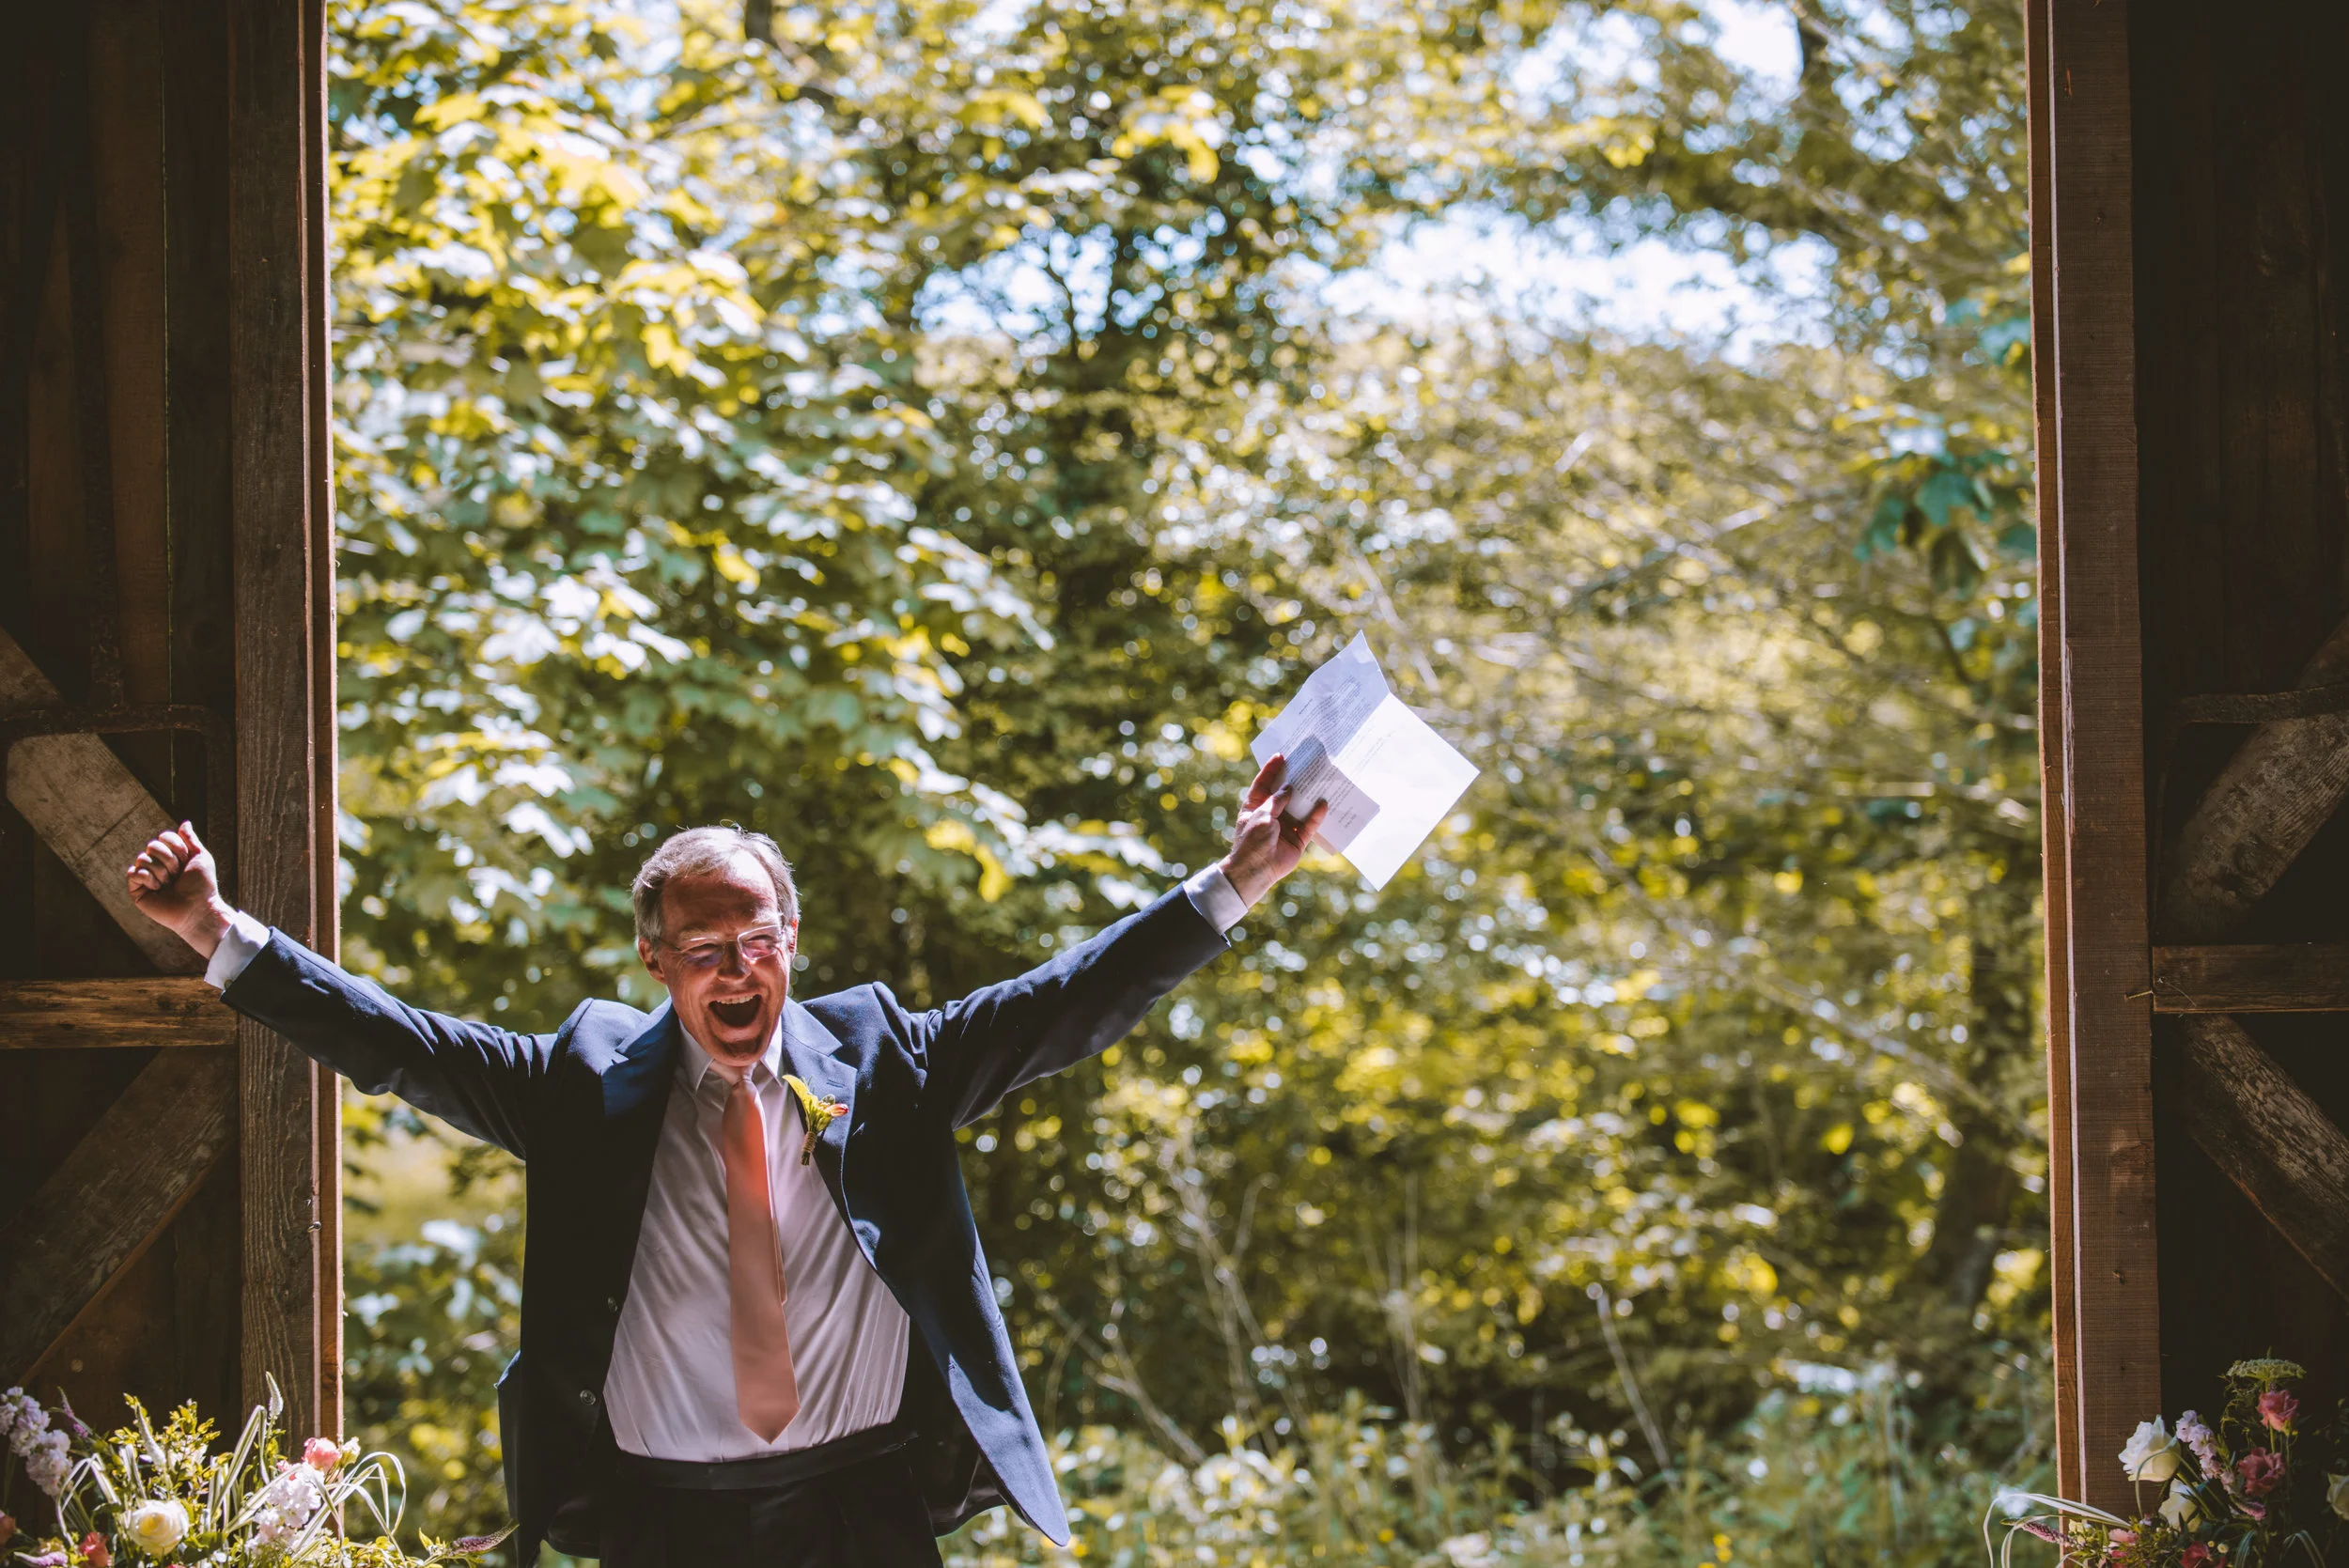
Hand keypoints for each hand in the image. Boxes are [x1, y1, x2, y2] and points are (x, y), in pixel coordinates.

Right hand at [126, 822, 233, 959]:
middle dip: (169, 860)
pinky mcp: (137, 890)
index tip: (187, 861)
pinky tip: (157, 889)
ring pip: (142, 858)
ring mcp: (146, 877)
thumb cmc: (202, 885)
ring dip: (161, 871)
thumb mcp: (201, 857)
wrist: (198, 908)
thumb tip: (185, 823)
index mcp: (171, 856)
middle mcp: (157, 864)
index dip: (177, 847)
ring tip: (169, 884)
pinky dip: (148, 879)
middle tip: (177, 875)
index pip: (164, 836)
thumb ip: (190, 840)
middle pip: (152, 845)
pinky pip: (133, 872)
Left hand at [1217, 754, 1330, 907]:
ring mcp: (1285, 827)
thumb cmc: (1252, 841)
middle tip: (1306, 763)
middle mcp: (1271, 814)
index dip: (1271, 770)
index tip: (1281, 755)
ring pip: (1300, 807)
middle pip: (1285, 793)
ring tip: (1320, 779)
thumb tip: (1289, 788)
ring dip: (1308, 796)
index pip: (1263, 784)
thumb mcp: (1261, 815)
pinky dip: (1316, 815)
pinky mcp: (1297, 840)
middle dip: (1295, 779)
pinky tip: (1324, 804)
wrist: (1255, 870)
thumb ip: (1276, 800)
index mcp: (1255, 807)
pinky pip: (1309, 825)